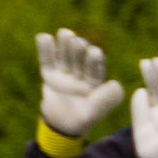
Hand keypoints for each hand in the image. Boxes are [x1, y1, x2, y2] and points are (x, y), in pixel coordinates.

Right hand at [35, 28, 125, 142]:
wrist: (62, 124)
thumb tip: (115, 84)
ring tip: (64, 32)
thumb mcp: (97, 112)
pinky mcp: (50, 75)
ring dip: (64, 45)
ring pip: (64, 57)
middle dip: (77, 50)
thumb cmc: (84, 118)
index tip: (94, 51)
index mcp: (95, 81)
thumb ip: (108, 99)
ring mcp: (64, 73)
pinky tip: (42, 36)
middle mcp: (81, 73)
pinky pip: (47, 61)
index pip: (95, 69)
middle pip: (78, 59)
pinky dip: (45, 50)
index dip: (94, 60)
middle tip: (76, 39)